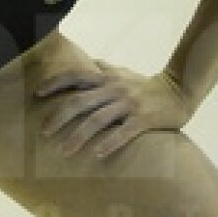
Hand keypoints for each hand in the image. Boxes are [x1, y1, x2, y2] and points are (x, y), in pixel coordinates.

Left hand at [35, 60, 193, 159]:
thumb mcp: (123, 72)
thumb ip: (104, 68)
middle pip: (80, 102)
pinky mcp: (143, 119)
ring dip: (79, 135)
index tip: (38, 94)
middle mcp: (114, 89)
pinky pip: (124, 132)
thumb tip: (88, 62)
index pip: (75, 77)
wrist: (179, 91)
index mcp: (106, 78)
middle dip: (59, 117)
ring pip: (98, 119)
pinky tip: (98, 153)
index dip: (56, 84)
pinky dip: (110, 142)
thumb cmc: (146, 85)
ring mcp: (128, 104)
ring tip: (65, 151)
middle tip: (44, 133)